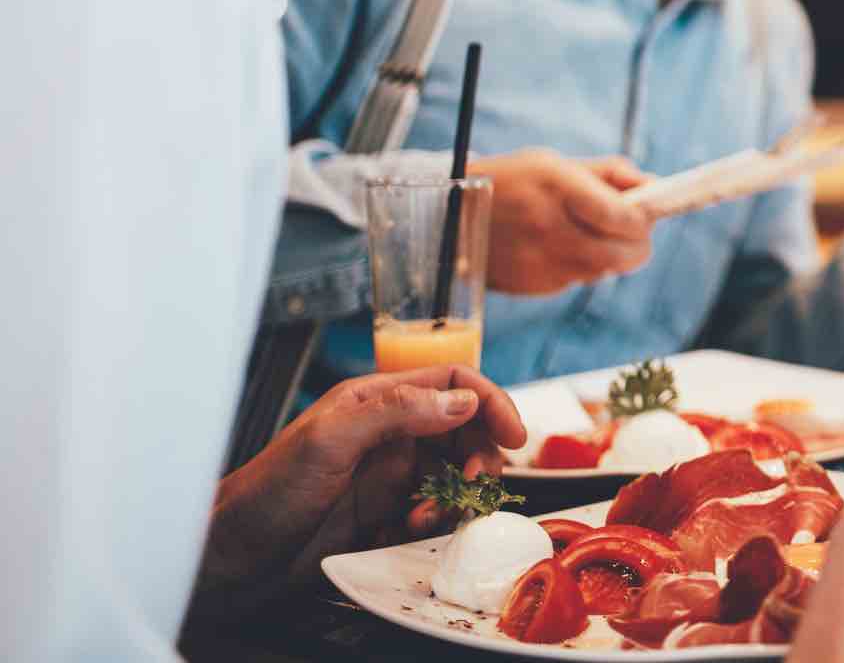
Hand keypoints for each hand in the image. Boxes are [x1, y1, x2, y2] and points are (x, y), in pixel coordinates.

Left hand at [196, 367, 524, 618]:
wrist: (230, 560)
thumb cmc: (263, 493)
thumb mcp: (330, 440)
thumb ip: (397, 412)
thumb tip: (462, 401)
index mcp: (375, 400)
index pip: (452, 383)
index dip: (489, 403)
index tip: (512, 434)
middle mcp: (389, 432)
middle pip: (465, 429)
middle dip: (480, 455)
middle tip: (474, 484)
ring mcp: (388, 474)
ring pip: (455, 472)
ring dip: (459, 493)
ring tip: (433, 515)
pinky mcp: (385, 513)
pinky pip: (435, 510)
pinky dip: (437, 520)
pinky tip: (411, 530)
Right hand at [471, 147, 653, 294]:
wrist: (449, 216)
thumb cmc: (512, 181)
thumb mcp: (556, 163)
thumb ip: (610, 174)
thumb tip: (655, 188)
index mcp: (557, 188)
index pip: (621, 218)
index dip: (644, 221)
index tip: (647, 215)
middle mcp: (549, 227)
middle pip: (621, 255)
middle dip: (638, 247)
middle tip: (635, 234)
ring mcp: (539, 262)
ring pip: (602, 271)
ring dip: (610, 257)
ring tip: (590, 234)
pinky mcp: (532, 286)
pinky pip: (575, 280)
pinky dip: (580, 266)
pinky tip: (559, 247)